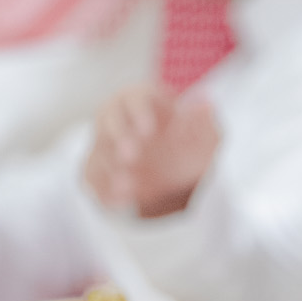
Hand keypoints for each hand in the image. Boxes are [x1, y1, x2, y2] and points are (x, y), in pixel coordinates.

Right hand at [84, 87, 219, 217]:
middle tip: (131, 156)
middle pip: (107, 121)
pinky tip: (120, 201)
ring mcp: (105, 145)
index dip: (139, 113)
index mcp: (142, 101)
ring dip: (110, 167)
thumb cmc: (189, 145)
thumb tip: (208, 104)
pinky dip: (104, 189)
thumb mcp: (202, 134)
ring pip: (98, 151)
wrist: (176, 175)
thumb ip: (201, 121)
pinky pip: (93, 178)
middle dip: (117, 137)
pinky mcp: (98, 170)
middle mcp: (117, 118)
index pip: (134, 98)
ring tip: (128, 185)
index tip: (150, 132)